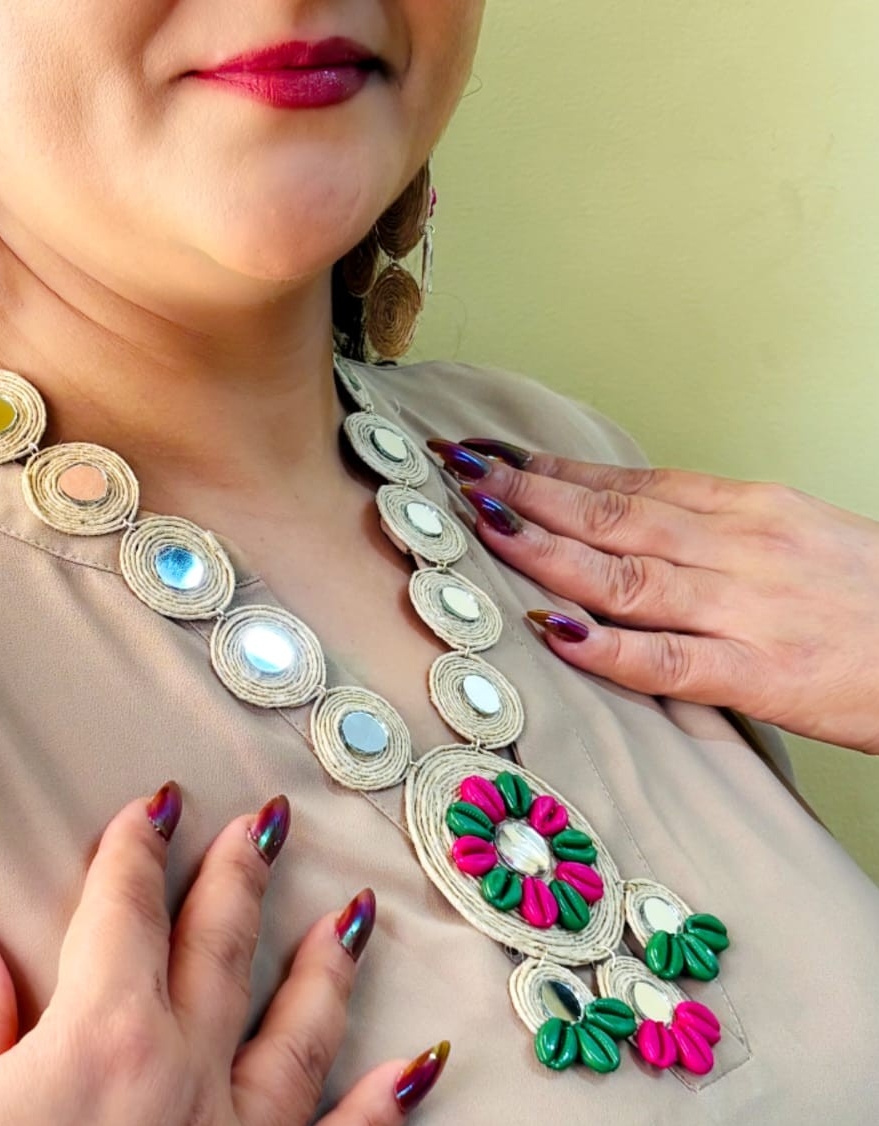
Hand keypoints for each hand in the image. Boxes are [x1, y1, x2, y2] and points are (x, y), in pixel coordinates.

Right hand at [0, 784, 450, 1124]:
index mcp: (100, 1037)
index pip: (123, 910)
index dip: (137, 850)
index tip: (154, 808)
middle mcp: (184, 1074)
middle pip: (219, 946)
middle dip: (241, 874)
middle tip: (267, 821)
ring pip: (298, 1030)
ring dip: (326, 966)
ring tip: (357, 912)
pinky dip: (385, 1105)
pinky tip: (419, 1068)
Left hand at [429, 438, 878, 754]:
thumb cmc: (875, 596)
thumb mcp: (795, 536)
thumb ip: (710, 530)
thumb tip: (625, 524)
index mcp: (747, 510)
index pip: (628, 482)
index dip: (551, 470)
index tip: (489, 456)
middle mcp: (740, 546)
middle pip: (613, 514)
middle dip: (527, 494)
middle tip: (456, 475)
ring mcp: (750, 608)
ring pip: (626, 573)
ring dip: (545, 548)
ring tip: (482, 526)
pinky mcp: (766, 674)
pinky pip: (670, 659)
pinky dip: (607, 646)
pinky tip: (553, 631)